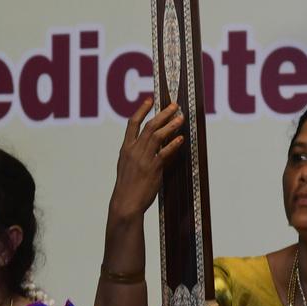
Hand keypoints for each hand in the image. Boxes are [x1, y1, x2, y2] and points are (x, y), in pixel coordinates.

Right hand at [107, 98, 183, 221]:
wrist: (126, 203)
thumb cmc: (127, 188)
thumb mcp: (126, 167)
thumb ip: (136, 155)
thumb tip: (151, 148)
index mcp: (125, 149)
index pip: (133, 124)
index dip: (141, 109)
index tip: (149, 100)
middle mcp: (134, 151)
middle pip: (149, 125)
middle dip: (163, 113)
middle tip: (174, 105)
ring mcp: (143, 159)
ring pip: (158, 135)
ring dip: (171, 125)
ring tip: (181, 118)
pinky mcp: (153, 168)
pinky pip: (165, 152)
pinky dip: (173, 144)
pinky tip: (181, 138)